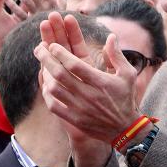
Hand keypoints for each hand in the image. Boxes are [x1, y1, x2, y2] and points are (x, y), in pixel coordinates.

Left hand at [35, 12, 140, 142]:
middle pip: (60, 74)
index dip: (61, 53)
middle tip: (39, 49)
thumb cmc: (126, 98)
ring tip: (42, 65)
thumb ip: (117, 55)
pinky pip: (53, 106)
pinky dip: (47, 94)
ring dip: (45, 75)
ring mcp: (80, 108)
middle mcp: (89, 94)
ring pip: (54, 89)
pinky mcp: (74, 119)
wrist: (125, 129)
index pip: (75, 64)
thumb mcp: (128, 74)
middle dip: (46, 59)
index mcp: (101, 82)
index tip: (52, 45)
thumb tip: (111, 36)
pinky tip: (46, 85)